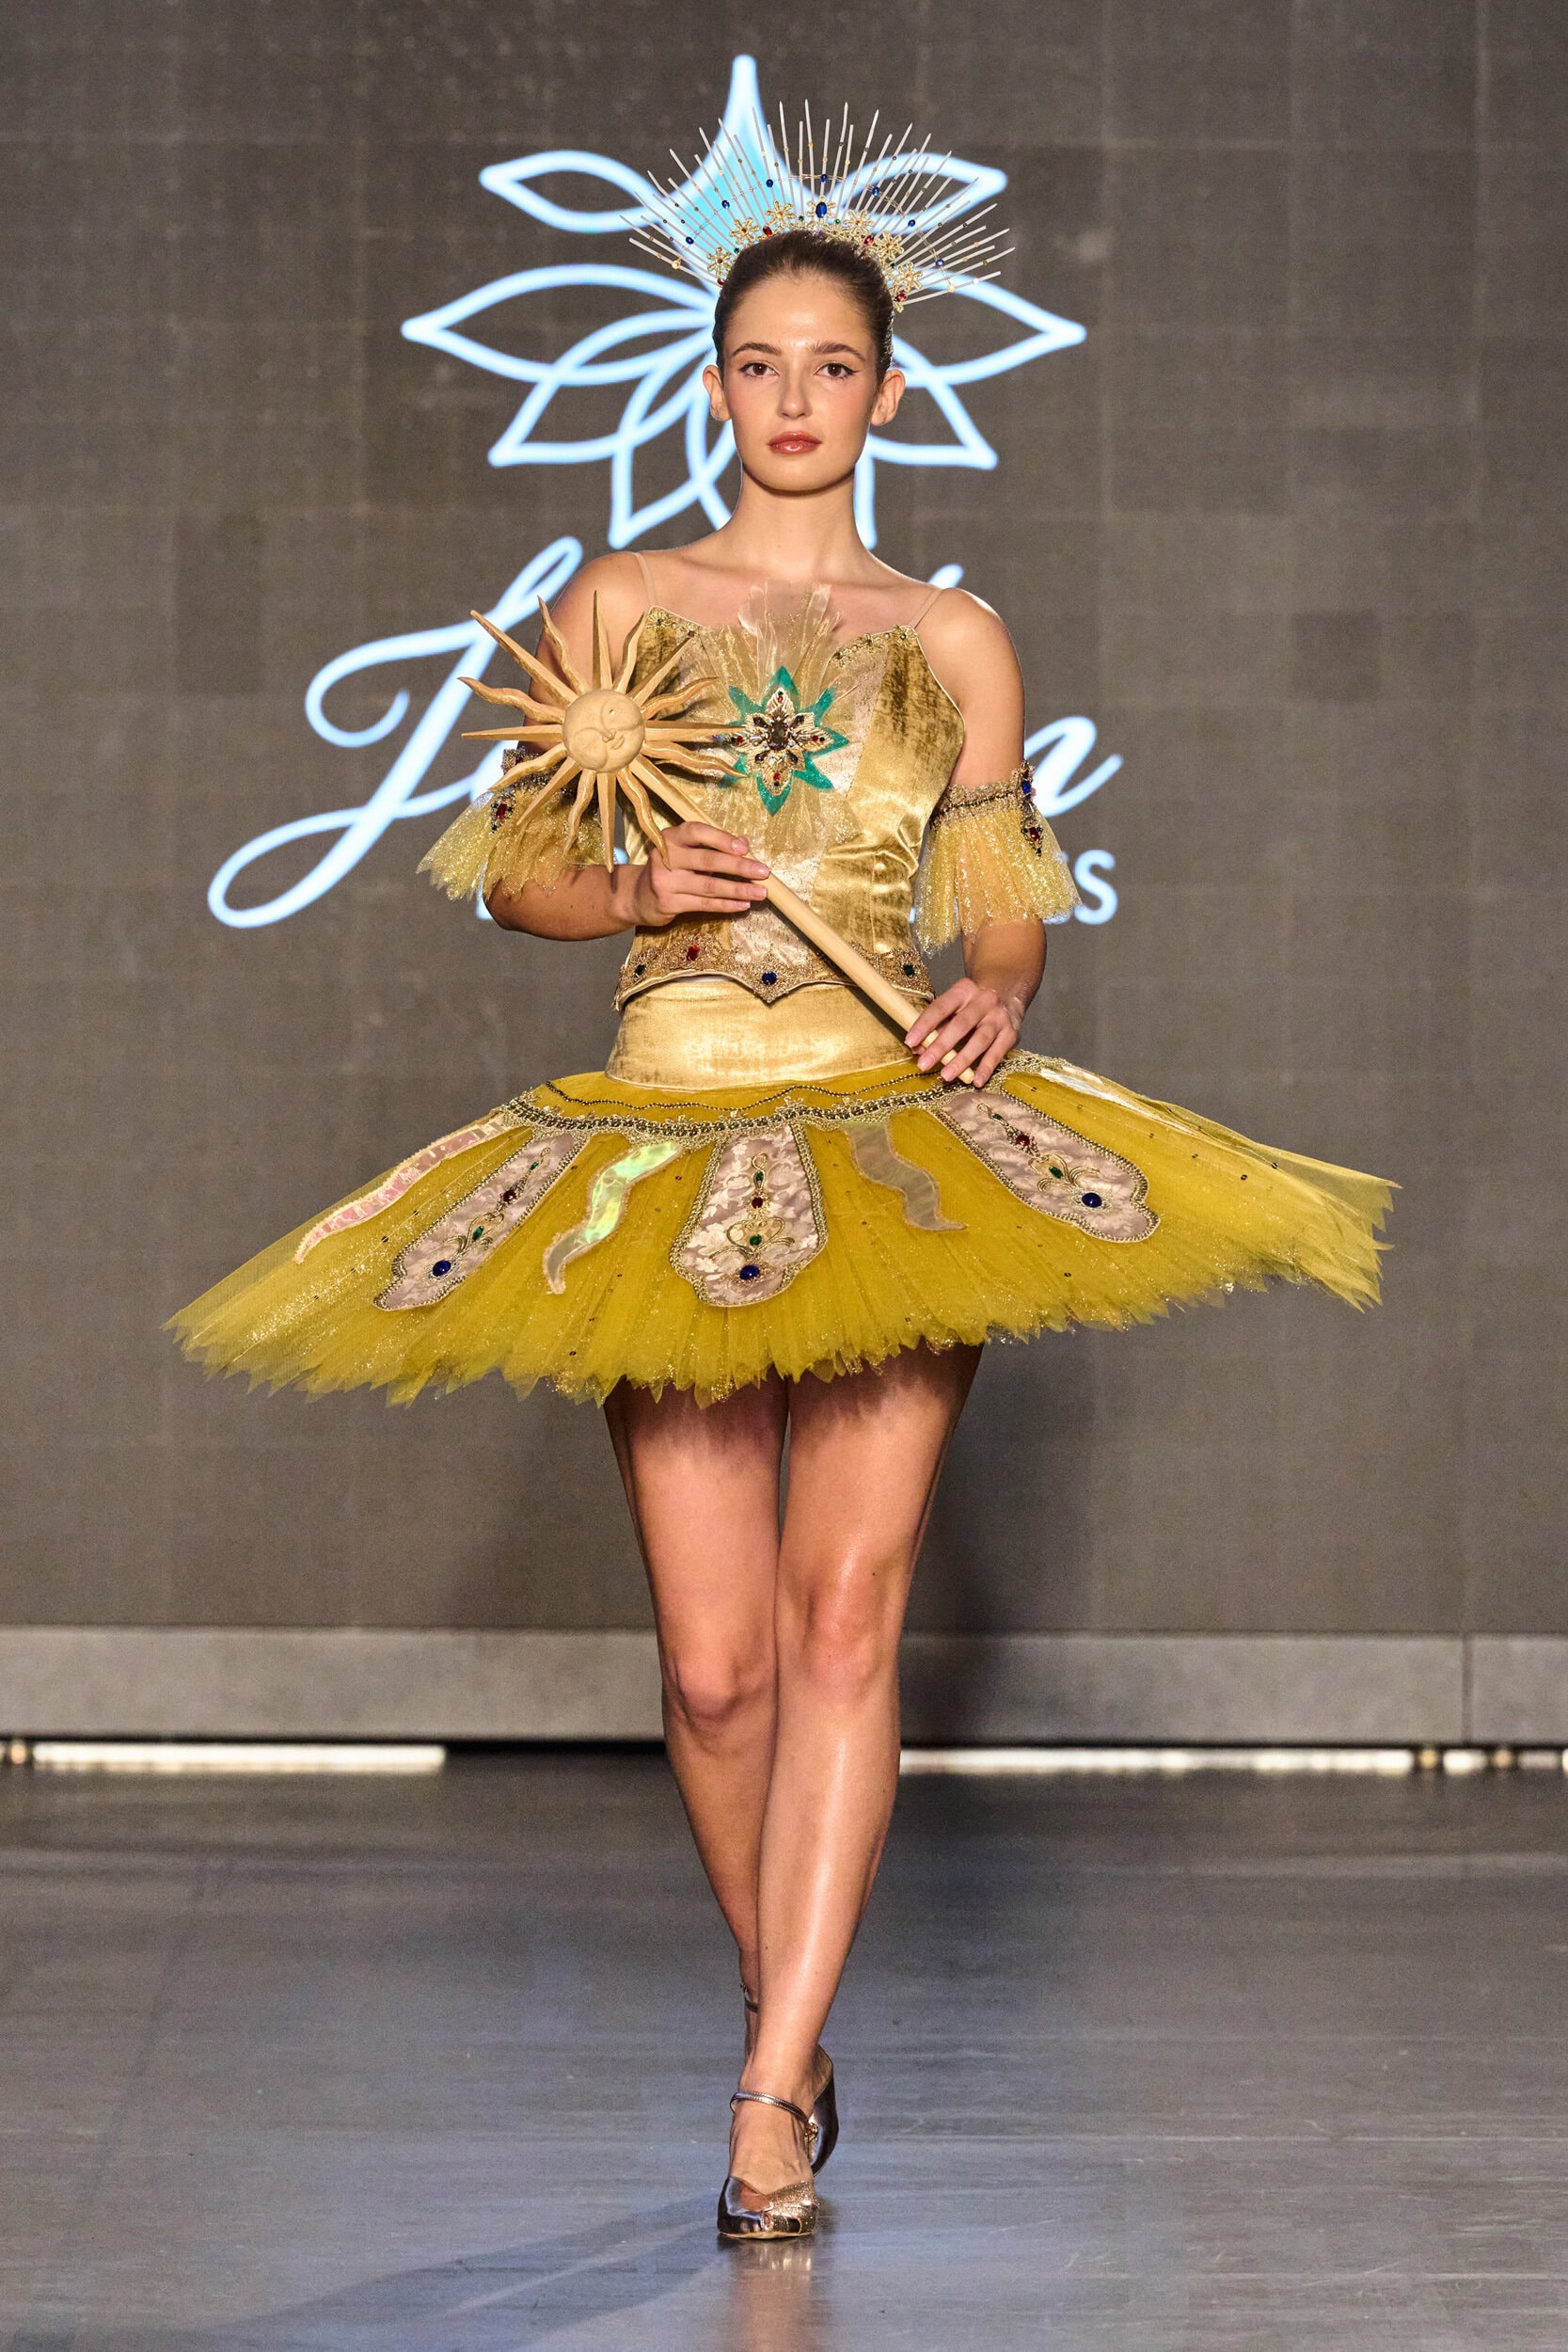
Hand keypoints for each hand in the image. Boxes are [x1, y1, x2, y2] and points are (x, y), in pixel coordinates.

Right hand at [624, 823, 769, 928]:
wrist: (637, 896)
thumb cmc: (670, 868)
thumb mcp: (686, 851)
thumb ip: (713, 845)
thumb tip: (744, 843)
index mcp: (671, 837)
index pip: (697, 832)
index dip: (721, 838)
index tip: (744, 848)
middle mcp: (666, 857)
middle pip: (708, 861)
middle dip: (739, 867)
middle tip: (763, 872)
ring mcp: (665, 881)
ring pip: (709, 886)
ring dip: (738, 890)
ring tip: (760, 893)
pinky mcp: (669, 903)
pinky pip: (704, 904)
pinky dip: (726, 905)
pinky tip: (743, 905)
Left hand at [905, 978, 1020, 1087]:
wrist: (1007, 994)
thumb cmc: (971, 1005)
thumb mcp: (954, 1006)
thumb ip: (936, 1026)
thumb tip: (918, 1049)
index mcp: (963, 990)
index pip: (940, 1007)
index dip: (924, 1024)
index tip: (910, 1042)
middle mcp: (983, 1001)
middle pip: (961, 1025)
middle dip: (941, 1046)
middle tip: (924, 1064)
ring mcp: (999, 1017)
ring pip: (980, 1040)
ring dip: (962, 1060)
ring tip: (946, 1076)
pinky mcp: (1011, 1033)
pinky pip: (997, 1053)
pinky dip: (987, 1068)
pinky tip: (976, 1081)